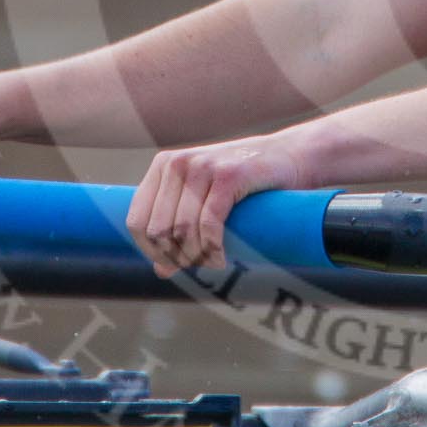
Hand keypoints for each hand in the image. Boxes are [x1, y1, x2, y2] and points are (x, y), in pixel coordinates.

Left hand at [126, 136, 308, 275]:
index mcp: (163, 166)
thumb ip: (179, 228)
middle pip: (158, 230)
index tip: (172, 265)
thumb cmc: (245, 182)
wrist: (290, 156)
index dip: (150, 251)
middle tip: (198, 267)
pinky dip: (213, 250)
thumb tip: (160, 270)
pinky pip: (209, 225)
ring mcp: (202, 167)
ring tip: (213, 264)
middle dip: (176, 257)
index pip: (136, 221)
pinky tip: (221, 259)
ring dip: (196, 257)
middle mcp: (178, 163)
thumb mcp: (204, 200)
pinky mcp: (228, 175)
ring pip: (182, 230)